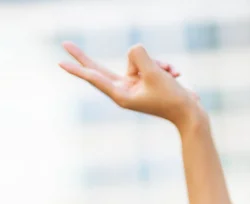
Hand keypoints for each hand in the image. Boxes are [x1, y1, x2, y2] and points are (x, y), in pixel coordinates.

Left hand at [59, 42, 203, 129]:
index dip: (78, 67)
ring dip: (157, 64)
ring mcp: (133, 85)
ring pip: (138, 60)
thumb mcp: (155, 72)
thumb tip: (133, 50)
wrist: (189, 113)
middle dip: (84, 57)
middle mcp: (123, 90)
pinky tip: (175, 75)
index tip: (60, 62)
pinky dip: (163, 66)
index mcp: (121, 94)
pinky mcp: (143, 81)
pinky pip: (149, 62)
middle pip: (99, 69)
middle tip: (64, 44)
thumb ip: (139, 56)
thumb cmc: (171, 98)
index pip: (95, 77)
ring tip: (169, 77)